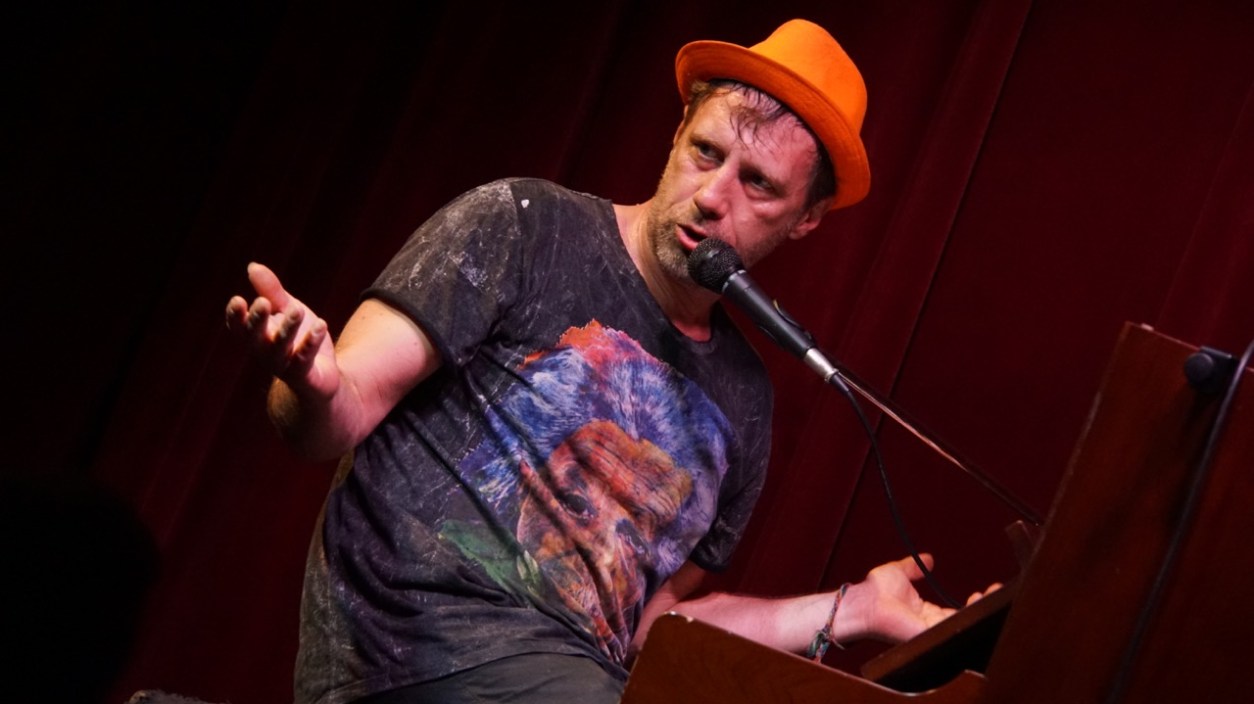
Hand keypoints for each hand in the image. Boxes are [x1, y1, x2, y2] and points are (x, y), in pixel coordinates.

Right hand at [225, 262, 337, 398]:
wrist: (321, 376)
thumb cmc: (298, 340)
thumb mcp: (286, 309)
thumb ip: (271, 291)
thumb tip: (252, 266)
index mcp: (256, 336)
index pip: (238, 327)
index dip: (235, 316)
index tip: (237, 300)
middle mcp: (265, 352)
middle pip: (255, 337)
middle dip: (257, 320)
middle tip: (262, 302)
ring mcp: (283, 366)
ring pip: (280, 348)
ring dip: (287, 329)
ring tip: (297, 309)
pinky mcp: (304, 376)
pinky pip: (305, 360)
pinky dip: (311, 343)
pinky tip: (321, 325)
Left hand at [842, 554, 999, 643]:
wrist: (864, 600)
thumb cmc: (875, 590)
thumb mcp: (899, 572)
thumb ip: (913, 566)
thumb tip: (929, 559)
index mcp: (926, 613)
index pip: (956, 611)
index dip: (973, 602)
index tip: (986, 588)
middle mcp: (930, 625)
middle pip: (964, 619)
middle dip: (983, 606)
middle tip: (996, 591)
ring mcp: (929, 631)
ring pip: (961, 623)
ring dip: (979, 609)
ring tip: (992, 593)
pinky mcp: (926, 633)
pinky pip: (951, 626)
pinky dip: (966, 616)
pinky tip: (977, 602)